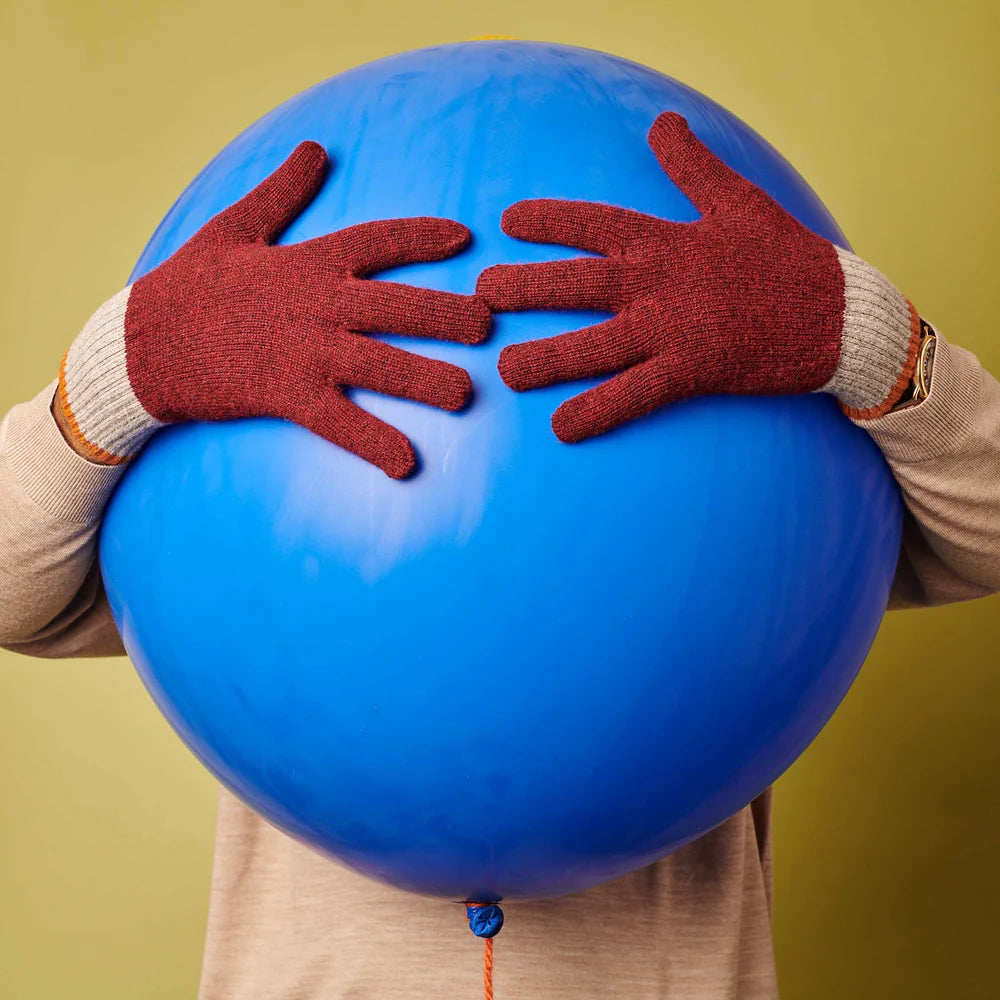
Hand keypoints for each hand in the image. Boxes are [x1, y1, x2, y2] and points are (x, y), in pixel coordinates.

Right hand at [58, 142, 490, 477]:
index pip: (378, 240)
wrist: (140, 343)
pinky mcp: (286, 394)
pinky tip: (407, 466)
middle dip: (447, 314)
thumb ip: (282, 191)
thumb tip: (315, 147)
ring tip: (468, 396)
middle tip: (490, 325)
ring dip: (427, 380)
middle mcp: (316, 304)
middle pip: (397, 306)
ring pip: (380, 364)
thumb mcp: (234, 226)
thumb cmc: (190, 284)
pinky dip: (374, 444)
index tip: (465, 237)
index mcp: (308, 262)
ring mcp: (304, 351)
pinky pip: (340, 423)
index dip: (422, 236)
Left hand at [477, 112, 920, 442]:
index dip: (550, 220)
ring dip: (547, 357)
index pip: (596, 223)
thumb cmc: (788, 257)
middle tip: (482, 296)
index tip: (508, 222)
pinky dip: (598, 412)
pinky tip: (562, 428)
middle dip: (527, 287)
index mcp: (667, 240)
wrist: (841, 315)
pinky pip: (635, 395)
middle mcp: (660, 283)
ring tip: (505, 370)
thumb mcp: (740, 199)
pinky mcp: (693, 370)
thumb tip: (662, 122)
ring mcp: (673, 329)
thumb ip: (692, 165)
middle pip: (579, 284)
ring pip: (595, 344)